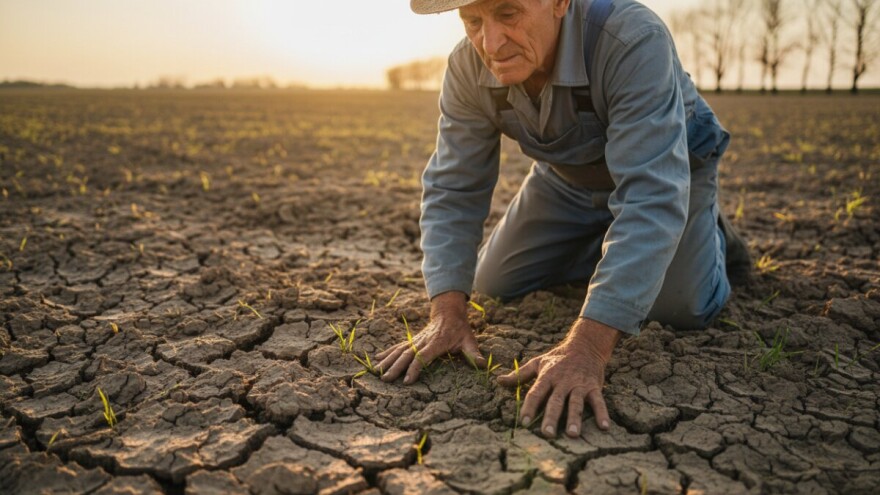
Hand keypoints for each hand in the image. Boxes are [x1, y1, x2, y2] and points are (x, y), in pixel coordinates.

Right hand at [376, 291, 486, 383]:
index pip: (423, 356)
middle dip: (395, 367)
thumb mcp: (469, 340)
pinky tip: (377, 359)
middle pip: (406, 355)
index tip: (407, 381)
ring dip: (388, 361)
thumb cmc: (460, 329)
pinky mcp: (412, 340)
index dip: (415, 368)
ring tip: (377, 372)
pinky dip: (387, 352)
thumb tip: (483, 364)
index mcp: (436, 343)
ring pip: (399, 350)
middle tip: (386, 379)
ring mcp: (416, 340)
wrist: (448, 312)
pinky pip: (398, 346)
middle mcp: (423, 341)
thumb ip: (474, 353)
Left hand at [498, 318, 621, 437]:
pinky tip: (604, 427)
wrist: (585, 345)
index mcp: (547, 376)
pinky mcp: (594, 387)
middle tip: (547, 434)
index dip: (529, 407)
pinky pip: (599, 401)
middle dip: (551, 417)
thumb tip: (498, 380)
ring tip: (572, 434)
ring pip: (576, 403)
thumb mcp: (537, 363)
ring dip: (574, 418)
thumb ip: (519, 375)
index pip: (535, 393)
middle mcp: (563, 381)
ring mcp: (579, 384)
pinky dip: (602, 413)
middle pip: (555, 401)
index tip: (523, 422)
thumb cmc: (557, 358)